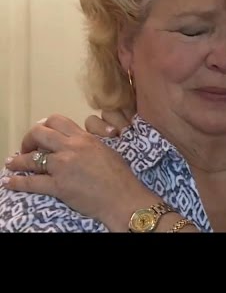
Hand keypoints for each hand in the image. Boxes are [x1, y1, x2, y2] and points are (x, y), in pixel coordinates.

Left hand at [5, 114, 158, 230]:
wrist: (122, 197)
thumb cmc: (120, 176)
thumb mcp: (107, 150)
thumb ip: (88, 143)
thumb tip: (75, 143)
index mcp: (84, 138)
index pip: (56, 121)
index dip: (44, 126)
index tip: (41, 134)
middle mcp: (71, 148)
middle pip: (39, 133)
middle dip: (28, 139)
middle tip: (27, 147)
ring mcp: (63, 167)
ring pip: (31, 158)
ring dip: (17, 160)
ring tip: (11, 163)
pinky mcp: (58, 186)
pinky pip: (31, 182)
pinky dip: (17, 182)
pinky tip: (9, 182)